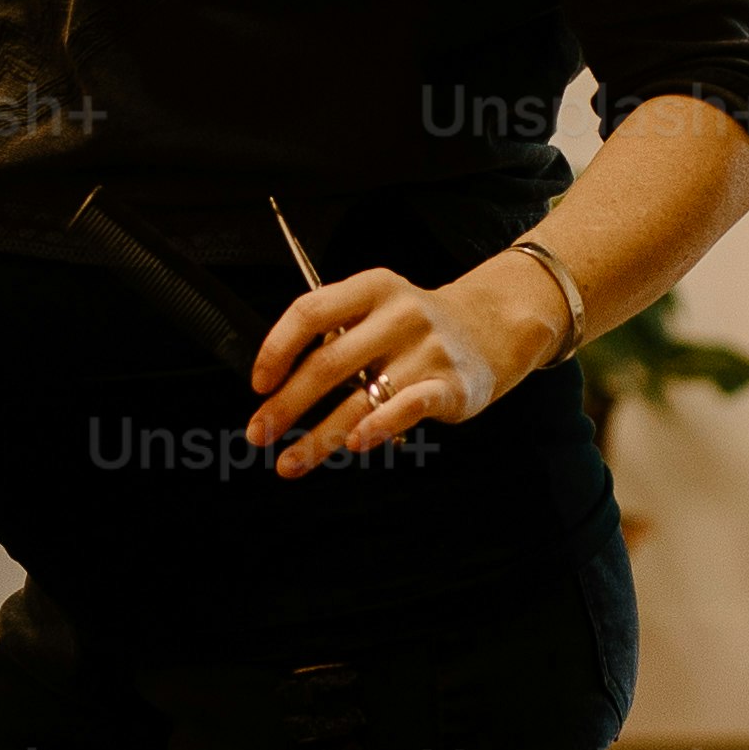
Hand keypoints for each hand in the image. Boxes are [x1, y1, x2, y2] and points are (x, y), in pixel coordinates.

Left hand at [252, 256, 565, 478]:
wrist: (490, 330)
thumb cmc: (415, 329)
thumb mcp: (376, 311)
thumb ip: (334, 337)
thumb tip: (275, 389)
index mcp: (372, 288)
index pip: (310, 312)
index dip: (276, 349)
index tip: (259, 384)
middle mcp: (400, 314)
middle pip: (328, 363)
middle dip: (286, 404)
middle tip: (259, 433)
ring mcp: (427, 350)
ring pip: (359, 399)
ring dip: (318, 437)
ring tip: (290, 461)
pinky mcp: (450, 385)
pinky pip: (407, 408)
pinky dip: (377, 427)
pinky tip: (354, 445)